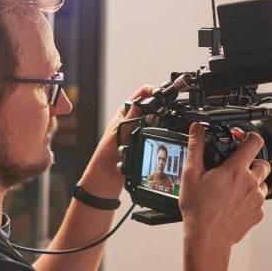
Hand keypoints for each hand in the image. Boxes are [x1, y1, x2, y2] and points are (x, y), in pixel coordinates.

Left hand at [77, 84, 155, 199]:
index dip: (151, 91)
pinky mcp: (143, 144)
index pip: (140, 95)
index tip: (161, 93)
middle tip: (167, 110)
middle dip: (158, 107)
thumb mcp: (118, 134)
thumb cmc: (105, 156)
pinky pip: (154, 136)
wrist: (106, 179)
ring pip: (154, 122)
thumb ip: (130, 119)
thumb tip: (140, 102)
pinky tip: (158, 138)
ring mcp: (138, 133)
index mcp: (123, 114)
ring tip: (163, 125)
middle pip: (150, 107)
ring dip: (157, 124)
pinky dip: (157, 136)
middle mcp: (131, 122)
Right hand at [179, 122, 269, 246]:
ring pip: (263, 182)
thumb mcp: (191, 175)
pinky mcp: (258, 214)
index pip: (254, 142)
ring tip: (234, 188)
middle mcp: (251, 183)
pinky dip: (251, 199)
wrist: (207, 239)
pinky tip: (235, 204)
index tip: (245, 139)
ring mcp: (257, 199)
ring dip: (253, 181)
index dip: (251, 136)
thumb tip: (197, 130)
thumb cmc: (199, 211)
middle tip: (237, 168)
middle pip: (263, 162)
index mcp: (235, 170)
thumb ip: (196, 148)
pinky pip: (260, 201)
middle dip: (252, 162)